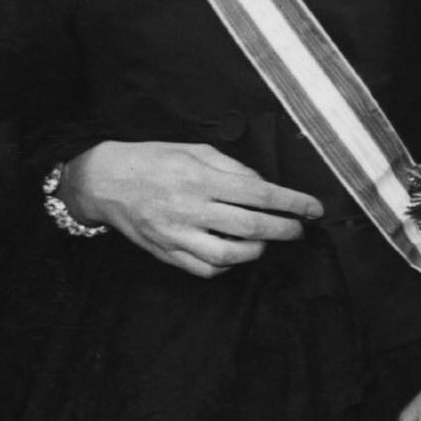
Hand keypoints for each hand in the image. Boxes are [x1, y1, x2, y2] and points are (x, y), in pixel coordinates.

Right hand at [62, 140, 322, 278]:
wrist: (106, 181)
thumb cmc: (153, 159)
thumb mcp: (194, 150)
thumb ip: (232, 167)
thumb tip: (262, 186)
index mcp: (200, 178)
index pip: (259, 194)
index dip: (292, 203)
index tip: (314, 208)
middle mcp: (191, 209)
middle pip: (251, 227)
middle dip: (284, 230)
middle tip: (300, 229)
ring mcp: (178, 235)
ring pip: (230, 256)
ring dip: (257, 250)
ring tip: (267, 240)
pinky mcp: (167, 254)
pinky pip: (205, 269)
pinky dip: (227, 266)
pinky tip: (236, 254)